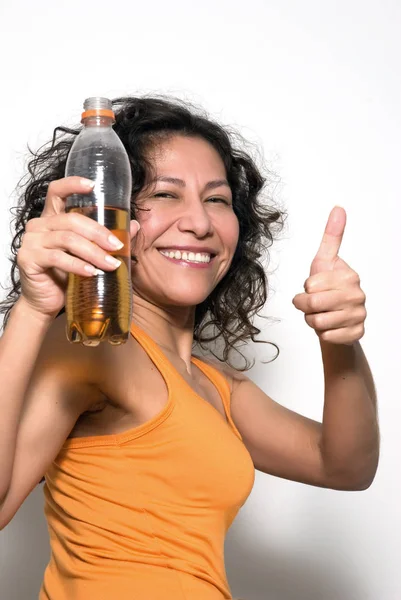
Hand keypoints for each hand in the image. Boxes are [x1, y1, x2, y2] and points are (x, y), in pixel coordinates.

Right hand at [17, 176, 139, 320]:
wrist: (45, 302)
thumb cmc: (65, 276)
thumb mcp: (88, 255)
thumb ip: (107, 238)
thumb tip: (133, 226)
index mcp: (52, 218)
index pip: (57, 191)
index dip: (73, 184)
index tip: (93, 185)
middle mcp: (39, 225)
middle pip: (72, 220)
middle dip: (99, 233)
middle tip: (117, 247)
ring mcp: (32, 241)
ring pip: (68, 239)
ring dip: (94, 252)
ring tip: (111, 264)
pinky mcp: (28, 259)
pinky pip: (57, 258)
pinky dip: (78, 265)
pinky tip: (92, 273)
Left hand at [292, 206, 366, 344]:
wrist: (337, 319)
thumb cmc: (327, 289)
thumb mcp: (324, 262)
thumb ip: (331, 237)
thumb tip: (338, 208)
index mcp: (350, 276)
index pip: (310, 285)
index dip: (306, 289)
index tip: (315, 287)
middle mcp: (358, 295)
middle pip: (312, 303)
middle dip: (305, 306)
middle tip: (312, 305)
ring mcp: (359, 315)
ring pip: (317, 322)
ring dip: (312, 320)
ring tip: (321, 315)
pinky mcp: (356, 334)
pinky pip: (326, 336)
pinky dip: (322, 334)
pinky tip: (330, 327)